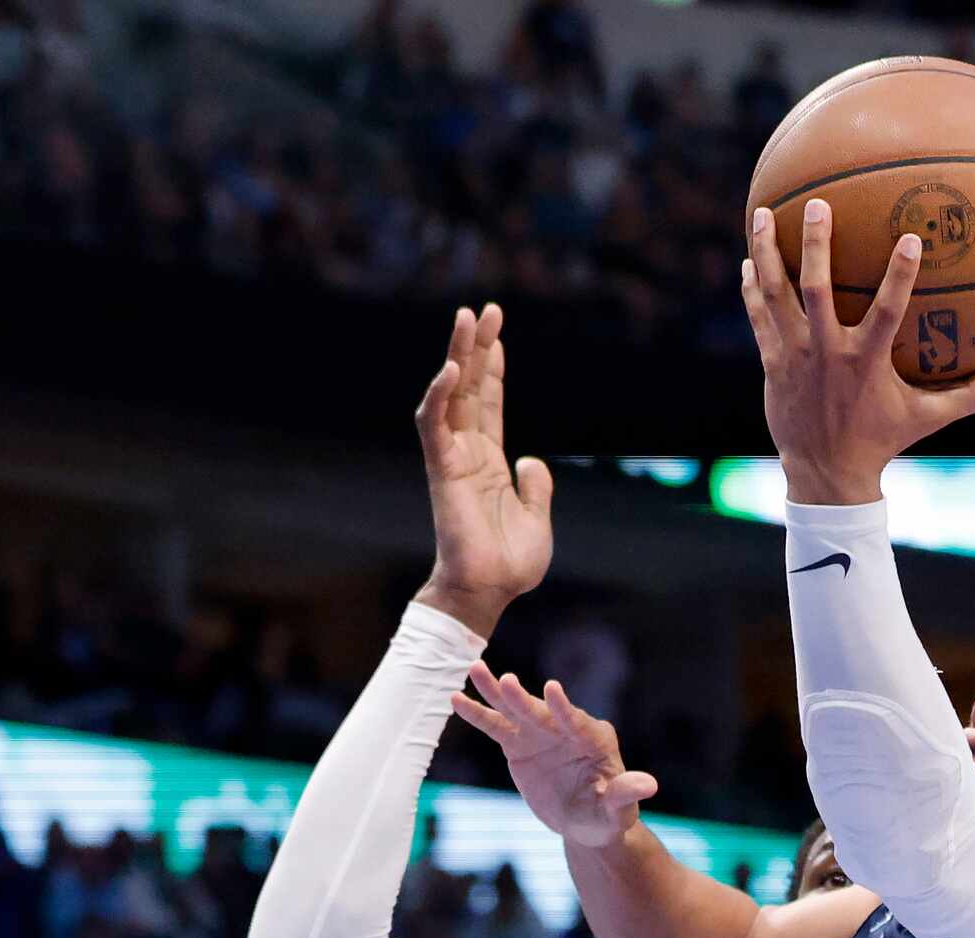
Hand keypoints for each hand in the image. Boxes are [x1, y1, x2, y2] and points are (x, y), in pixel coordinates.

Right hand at [412, 304, 552, 636]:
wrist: (489, 591)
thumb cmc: (509, 564)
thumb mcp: (538, 519)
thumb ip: (537, 487)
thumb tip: (531, 461)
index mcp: (491, 462)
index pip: (490, 404)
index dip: (493, 368)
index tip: (497, 334)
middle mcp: (469, 453)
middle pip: (471, 388)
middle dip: (477, 348)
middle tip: (486, 309)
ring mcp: (454, 459)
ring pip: (452, 396)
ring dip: (457, 356)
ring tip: (467, 318)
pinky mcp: (442, 470)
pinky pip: (436, 426)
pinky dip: (441, 396)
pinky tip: (451, 369)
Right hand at [451, 667, 658, 846]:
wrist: (585, 823)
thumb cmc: (607, 816)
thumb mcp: (618, 811)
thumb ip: (625, 795)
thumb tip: (649, 784)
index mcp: (595, 739)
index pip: (577, 722)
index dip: (564, 708)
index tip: (552, 689)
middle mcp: (565, 729)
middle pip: (542, 712)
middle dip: (523, 699)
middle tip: (505, 680)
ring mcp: (540, 734)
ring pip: (516, 710)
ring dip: (496, 692)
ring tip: (476, 670)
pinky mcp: (519, 744)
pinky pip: (496, 727)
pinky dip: (478, 714)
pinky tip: (457, 699)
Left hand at [741, 199, 974, 505]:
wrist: (825, 474)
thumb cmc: (881, 442)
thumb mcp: (926, 419)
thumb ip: (968, 395)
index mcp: (867, 361)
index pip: (888, 310)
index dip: (900, 274)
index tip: (909, 237)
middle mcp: (827, 353)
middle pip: (816, 288)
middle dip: (816, 243)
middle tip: (817, 204)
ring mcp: (795, 356)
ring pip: (777, 295)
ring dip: (769, 253)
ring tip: (764, 213)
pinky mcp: (773, 363)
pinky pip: (759, 317)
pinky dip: (752, 289)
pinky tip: (749, 260)